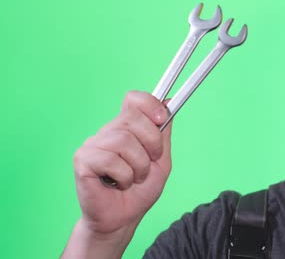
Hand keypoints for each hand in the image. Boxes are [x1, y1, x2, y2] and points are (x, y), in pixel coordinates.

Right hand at [72, 91, 171, 236]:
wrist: (124, 218)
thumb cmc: (140, 190)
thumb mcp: (161, 160)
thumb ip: (163, 133)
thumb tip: (167, 101)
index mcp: (126, 128)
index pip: (134, 99)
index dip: (149, 104)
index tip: (161, 119)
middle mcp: (108, 132)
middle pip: (133, 118)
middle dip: (151, 143)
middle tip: (149, 163)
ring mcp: (93, 144)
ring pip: (124, 141)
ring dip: (138, 166)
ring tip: (133, 178)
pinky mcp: (83, 160)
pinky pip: (111, 160)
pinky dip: (123, 176)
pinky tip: (118, 183)